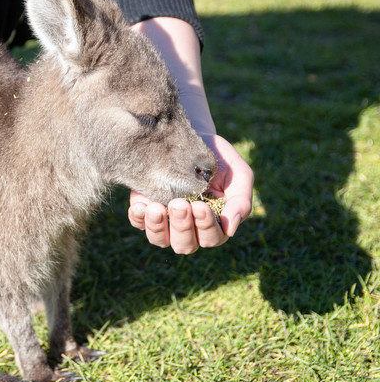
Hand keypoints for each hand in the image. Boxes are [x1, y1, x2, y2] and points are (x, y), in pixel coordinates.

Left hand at [128, 134, 252, 253]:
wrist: (194, 137)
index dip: (205, 226)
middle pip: (185, 244)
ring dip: (158, 227)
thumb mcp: (238, 175)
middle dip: (182, 226)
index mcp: (214, 224)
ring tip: (157, 208)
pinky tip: (141, 207)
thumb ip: (241, 201)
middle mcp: (189, 228)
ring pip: (160, 240)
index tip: (200, 205)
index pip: (211, 237)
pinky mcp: (145, 208)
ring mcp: (165, 220)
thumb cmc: (220, 158)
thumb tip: (230, 229)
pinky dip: (139, 218)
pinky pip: (138, 223)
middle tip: (179, 204)